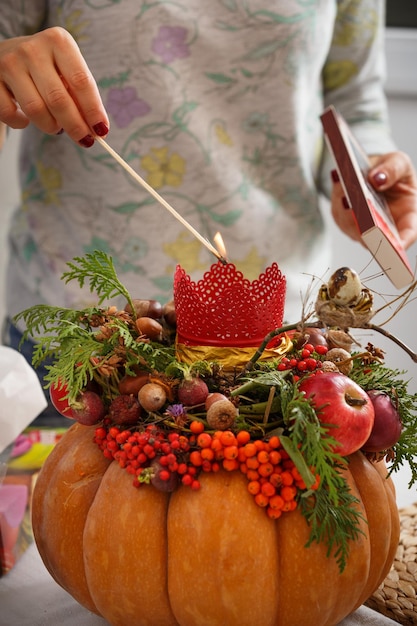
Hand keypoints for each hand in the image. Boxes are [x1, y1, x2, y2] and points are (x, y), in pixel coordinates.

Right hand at [0, 27, 108, 145]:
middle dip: (75, 126)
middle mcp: (33, 49)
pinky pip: (11, 114)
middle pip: (59, 99)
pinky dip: (22, 124)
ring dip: (50, 126)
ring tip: (55, 127)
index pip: (81, 81)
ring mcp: (10, 63)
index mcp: (59, 41)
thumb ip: (80, 96)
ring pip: (36, 110)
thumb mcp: (66, 72)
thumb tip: (96, 129)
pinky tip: (26, 119)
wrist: (6, 55)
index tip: (102, 131)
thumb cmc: (46, 69)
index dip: (93, 110)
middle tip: (84, 140)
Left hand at [330, 151, 416, 248]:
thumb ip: (393, 169)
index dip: (399, 243)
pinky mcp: (345, 220)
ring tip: (348, 188)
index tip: (393, 244)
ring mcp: (363, 228)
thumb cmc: (392, 170)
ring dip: (348, 209)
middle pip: (374, 237)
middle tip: (361, 211)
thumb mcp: (399, 162)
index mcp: (408, 216)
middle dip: (366, 226)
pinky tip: (339, 182)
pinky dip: (338, 199)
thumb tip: (377, 179)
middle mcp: (385, 228)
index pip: (407, 235)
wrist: (372, 171)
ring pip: (352, 227)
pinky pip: (340, 215)